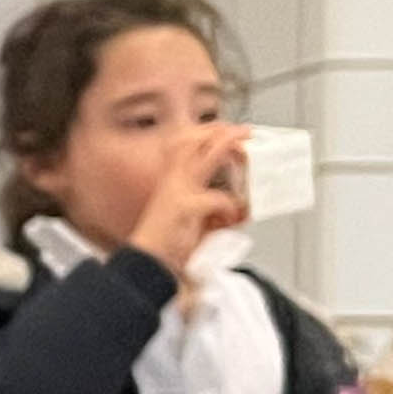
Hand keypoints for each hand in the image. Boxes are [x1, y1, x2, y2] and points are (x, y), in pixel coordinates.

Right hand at [126, 122, 253, 278]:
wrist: (148, 263)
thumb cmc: (166, 243)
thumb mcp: (191, 218)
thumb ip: (214, 209)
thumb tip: (242, 207)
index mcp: (171, 181)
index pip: (184, 144)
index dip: (205, 133)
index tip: (227, 130)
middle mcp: (173, 181)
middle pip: (194, 141)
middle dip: (221, 131)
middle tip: (244, 132)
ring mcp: (178, 191)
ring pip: (206, 156)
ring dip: (228, 147)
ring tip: (244, 148)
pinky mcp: (185, 207)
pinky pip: (217, 197)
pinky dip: (230, 205)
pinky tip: (232, 217)